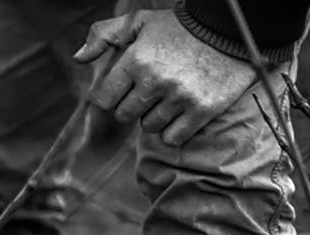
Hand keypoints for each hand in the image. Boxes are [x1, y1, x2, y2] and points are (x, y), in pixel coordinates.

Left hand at [75, 9, 262, 147]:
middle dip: (134, 105)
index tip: (125, 90)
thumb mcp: (140, 23)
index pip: (104, 100)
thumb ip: (104, 36)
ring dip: (155, 116)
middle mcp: (154, 80)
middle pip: (125, 115)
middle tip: (151, 91)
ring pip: (148, 127)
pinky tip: (182, 112)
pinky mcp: (202, 110)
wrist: (231, 30)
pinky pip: (172, 138)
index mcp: (136, 60)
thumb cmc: (180, 28)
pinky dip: (175, 130)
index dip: (113, 96)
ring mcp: (179, 97)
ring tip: (170, 96)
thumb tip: (77, 58)